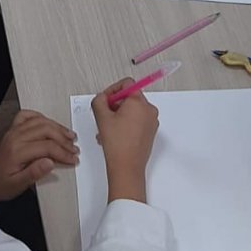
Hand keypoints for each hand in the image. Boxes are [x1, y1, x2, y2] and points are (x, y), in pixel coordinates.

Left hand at [0, 109, 77, 202]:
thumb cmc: (2, 184)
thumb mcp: (18, 185)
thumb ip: (34, 174)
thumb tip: (50, 163)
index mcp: (17, 151)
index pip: (46, 147)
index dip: (63, 153)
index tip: (73, 159)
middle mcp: (15, 137)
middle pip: (46, 130)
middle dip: (64, 140)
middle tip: (74, 149)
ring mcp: (14, 131)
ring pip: (40, 121)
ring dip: (57, 127)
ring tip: (69, 136)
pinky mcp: (14, 129)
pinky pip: (28, 116)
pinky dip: (41, 117)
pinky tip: (51, 124)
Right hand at [91, 80, 158, 202]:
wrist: (127, 166)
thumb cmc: (118, 144)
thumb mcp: (101, 117)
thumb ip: (99, 100)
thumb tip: (102, 97)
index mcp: (139, 102)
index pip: (127, 83)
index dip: (113, 90)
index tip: (105, 99)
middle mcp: (149, 110)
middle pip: (130, 97)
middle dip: (115, 104)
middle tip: (104, 114)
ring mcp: (152, 121)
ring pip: (133, 110)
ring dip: (119, 116)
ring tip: (107, 128)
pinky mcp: (150, 132)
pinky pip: (137, 121)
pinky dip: (126, 123)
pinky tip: (115, 134)